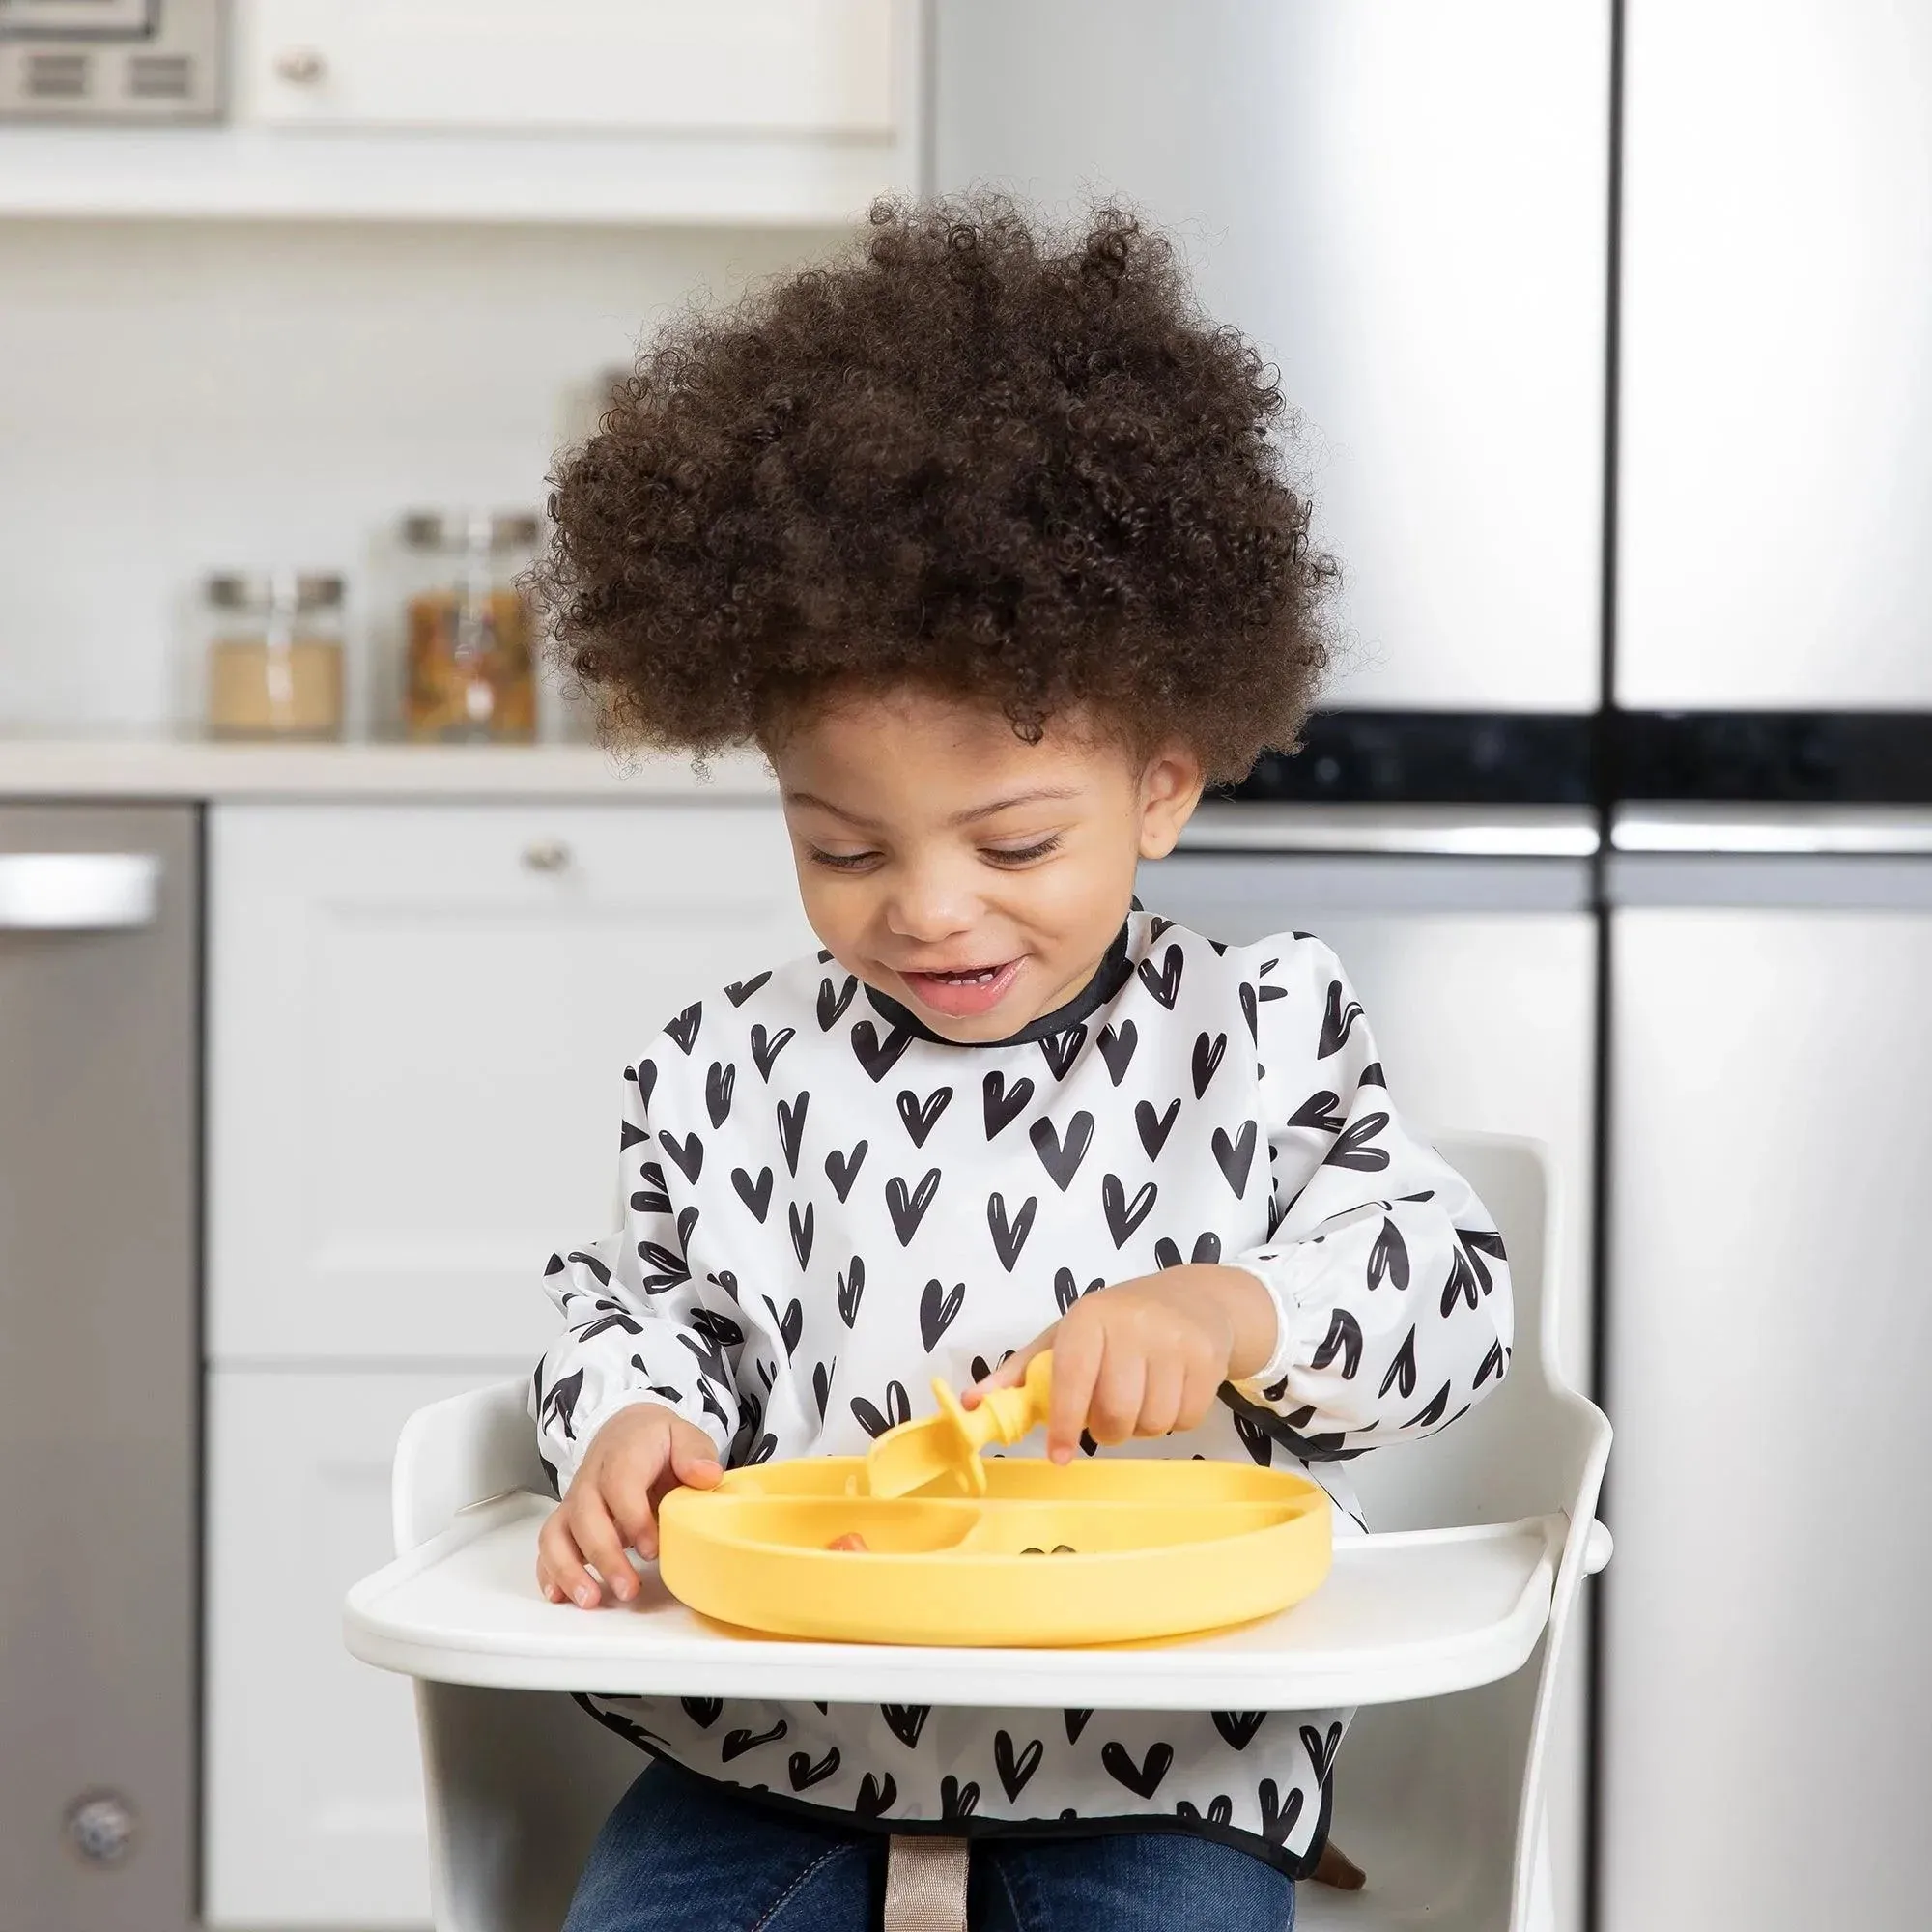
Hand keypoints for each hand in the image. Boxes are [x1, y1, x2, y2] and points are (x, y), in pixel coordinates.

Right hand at [536, 1401, 722, 1607]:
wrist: (626, 1431)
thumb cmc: (657, 1442)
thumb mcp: (683, 1435)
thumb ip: (695, 1454)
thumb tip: (706, 1476)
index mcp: (623, 1454)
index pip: (619, 1485)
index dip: (633, 1519)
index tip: (652, 1550)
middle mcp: (591, 1478)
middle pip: (585, 1515)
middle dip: (604, 1557)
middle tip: (628, 1589)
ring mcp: (574, 1501)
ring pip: (556, 1533)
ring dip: (569, 1570)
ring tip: (590, 1601)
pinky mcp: (567, 1520)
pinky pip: (548, 1545)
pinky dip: (549, 1572)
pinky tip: (561, 1596)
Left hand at [965, 1265, 1277, 1462]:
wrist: (1193, 1298)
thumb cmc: (1115, 1323)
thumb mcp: (1065, 1336)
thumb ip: (1019, 1372)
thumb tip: (970, 1405)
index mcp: (1089, 1318)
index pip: (1070, 1379)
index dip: (1061, 1424)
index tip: (1058, 1456)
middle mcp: (1133, 1326)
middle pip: (1114, 1413)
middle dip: (1105, 1430)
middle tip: (1105, 1417)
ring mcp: (1175, 1342)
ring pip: (1151, 1422)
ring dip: (1140, 1427)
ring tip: (1138, 1400)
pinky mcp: (1208, 1360)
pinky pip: (1184, 1421)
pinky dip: (1173, 1422)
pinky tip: (1168, 1393)